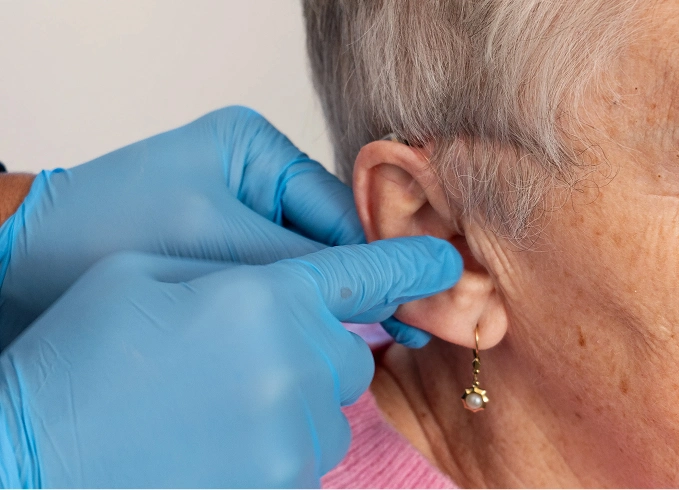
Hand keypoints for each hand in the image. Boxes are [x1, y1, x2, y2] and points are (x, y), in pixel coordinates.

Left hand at [0, 106, 427, 348]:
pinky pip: (274, 282)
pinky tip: (305, 338)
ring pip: (303, 266)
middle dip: (354, 285)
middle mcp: (253, 177)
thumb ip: (305, 267)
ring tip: (355, 340)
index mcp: (256, 150)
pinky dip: (290, 310)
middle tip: (402, 328)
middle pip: (326, 238)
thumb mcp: (219, 245)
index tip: (419, 300)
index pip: (337, 211)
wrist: (24, 263)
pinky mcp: (221, 251)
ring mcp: (238, 213)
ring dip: (322, 302)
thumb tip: (389, 291)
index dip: (376, 260)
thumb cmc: (108, 232)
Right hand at [0, 236, 461, 487]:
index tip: (446, 267)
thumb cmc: (82, 354)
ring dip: (296, 397)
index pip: (365, 275)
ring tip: (219, 399)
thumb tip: (293, 290)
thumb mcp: (153, 276)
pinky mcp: (281, 486)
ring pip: (331, 405)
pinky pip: (309, 452)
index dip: (411, 266)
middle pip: (351, 351)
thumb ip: (242, 277)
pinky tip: (220, 434)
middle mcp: (295, 365)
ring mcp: (292, 436)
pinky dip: (280, 440)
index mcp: (265, 296)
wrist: (33, 450)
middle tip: (246, 350)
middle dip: (317, 346)